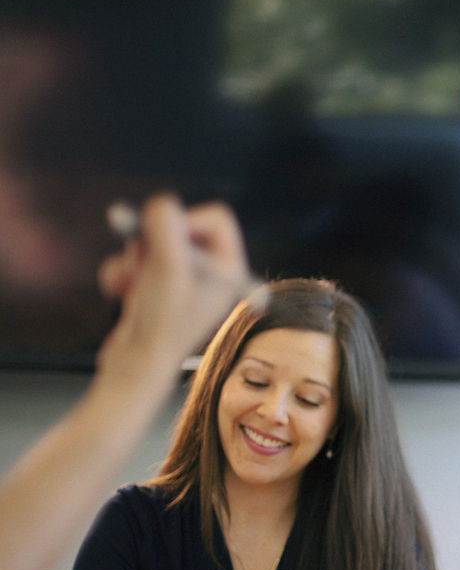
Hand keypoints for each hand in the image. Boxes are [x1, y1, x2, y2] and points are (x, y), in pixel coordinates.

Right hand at [95, 194, 250, 382]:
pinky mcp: (157, 290)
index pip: (217, 217)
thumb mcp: (166, 266)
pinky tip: (118, 292)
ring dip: (134, 257)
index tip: (166, 239)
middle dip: (153, 241)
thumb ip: (165, 227)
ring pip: (154, 243)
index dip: (186, 220)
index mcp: (231, 269)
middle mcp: (213, 275)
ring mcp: (184, 282)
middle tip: (142, 259)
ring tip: (129, 281)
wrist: (137, 367)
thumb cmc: (161, 322)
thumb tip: (162, 203)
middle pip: (181, 226)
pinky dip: (123, 272)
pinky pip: (137, 262)